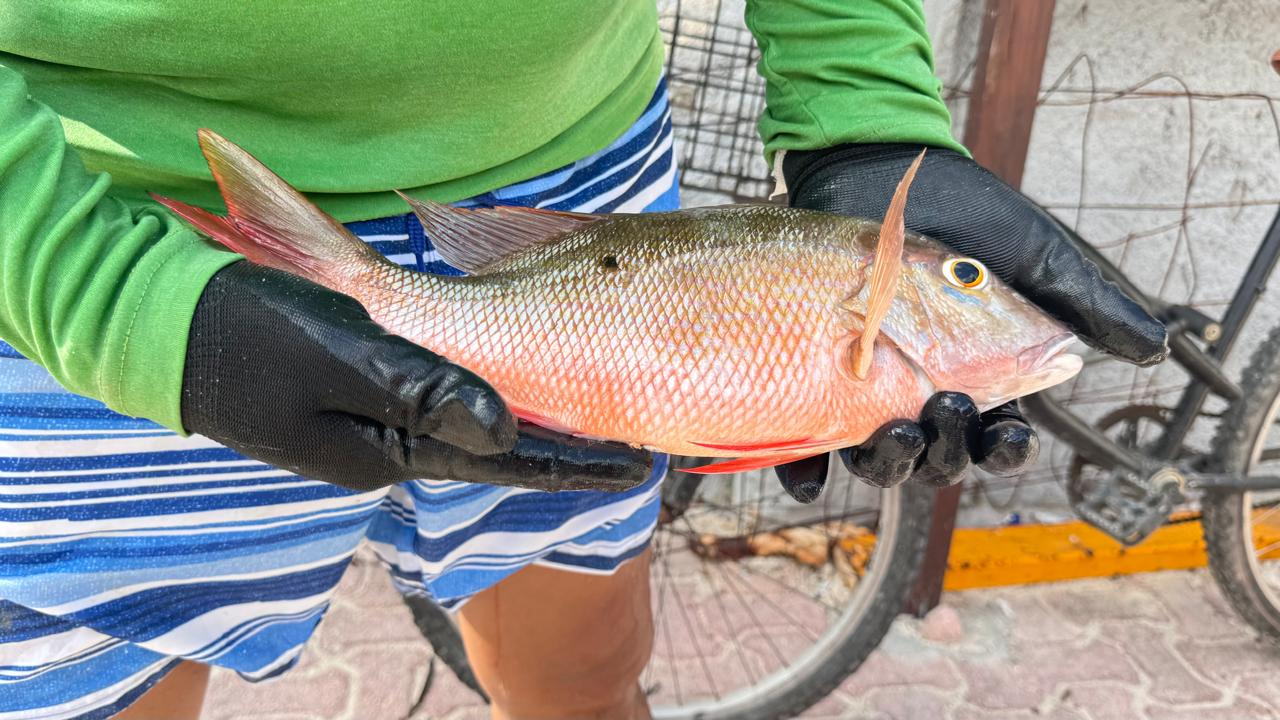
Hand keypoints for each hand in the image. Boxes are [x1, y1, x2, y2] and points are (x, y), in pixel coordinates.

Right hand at [181, 262, 652, 491]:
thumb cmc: (248, 335)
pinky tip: (514, 375)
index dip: (575, 462)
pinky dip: (487, 385)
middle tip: (637, 438)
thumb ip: (426, 392)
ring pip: (474, 422)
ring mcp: (372, 421)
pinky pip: (440, 396)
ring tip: (597, 412)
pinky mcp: (358, 389)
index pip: (505, 463)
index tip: (640, 465)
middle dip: (566, 442)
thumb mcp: (342, 360)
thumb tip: (509, 426)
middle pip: (499, 448)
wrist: (164, 322)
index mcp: (388, 451)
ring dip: (533, 414)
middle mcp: (389, 445)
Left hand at [773, 143, 1167, 500]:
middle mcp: (926, 392)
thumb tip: (1154, 349)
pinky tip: (809, 476)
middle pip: (941, 459)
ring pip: (881, 458)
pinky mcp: (815, 373)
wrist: (879, 168)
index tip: (1009, 432)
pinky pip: (808, 438)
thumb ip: (1086, 302)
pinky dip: (808, 468)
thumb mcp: (1035, 253)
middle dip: (947, 450)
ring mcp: (868, 388)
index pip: (1001, 440)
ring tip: (893, 431)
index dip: (1008, 451)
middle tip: (944, 408)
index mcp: (982, 378)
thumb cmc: (965, 211)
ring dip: (890, 461)